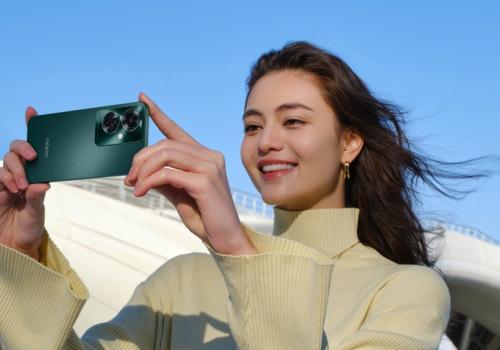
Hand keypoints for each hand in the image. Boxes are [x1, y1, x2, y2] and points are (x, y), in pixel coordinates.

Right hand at [0, 107, 49, 260]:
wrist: (15, 246)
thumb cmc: (30, 226)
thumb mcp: (38, 212)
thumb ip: (37, 197)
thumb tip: (40, 182)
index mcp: (36, 175)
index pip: (32, 149)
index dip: (30, 127)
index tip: (31, 111)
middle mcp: (21, 174)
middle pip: (15, 150)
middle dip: (22, 149)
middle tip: (32, 158)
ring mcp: (6, 181)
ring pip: (6, 161)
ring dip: (14, 169)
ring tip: (21, 186)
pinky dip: (5, 178)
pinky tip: (11, 188)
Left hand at [125, 93, 255, 255]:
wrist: (225, 238)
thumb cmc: (204, 216)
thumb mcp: (178, 194)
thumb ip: (163, 178)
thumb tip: (139, 171)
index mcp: (205, 156)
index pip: (177, 131)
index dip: (158, 114)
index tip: (141, 99)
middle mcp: (210, 156)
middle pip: (165, 144)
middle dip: (141, 159)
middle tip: (128, 178)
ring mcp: (210, 167)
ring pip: (165, 155)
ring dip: (143, 170)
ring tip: (134, 186)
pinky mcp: (205, 181)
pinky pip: (168, 173)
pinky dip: (149, 181)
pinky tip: (141, 192)